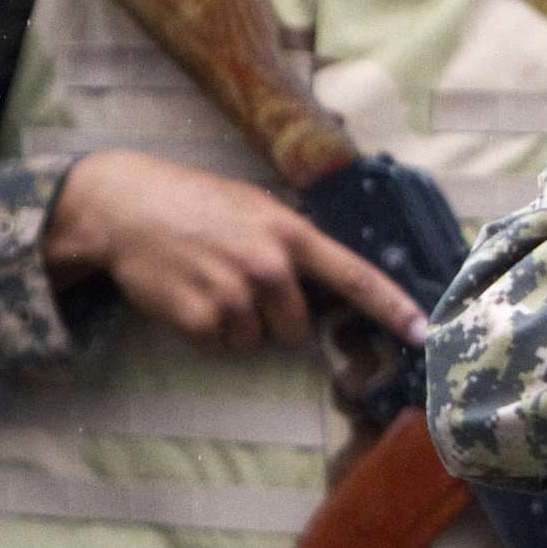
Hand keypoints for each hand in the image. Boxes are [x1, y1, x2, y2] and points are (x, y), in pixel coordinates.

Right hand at [43, 150, 425, 349]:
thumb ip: (293, 241)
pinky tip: (186, 295)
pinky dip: (203, 329)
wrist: (123, 206)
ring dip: (235, 324)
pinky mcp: (200, 318)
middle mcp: (269, 266)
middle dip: (273, 319)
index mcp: (291, 235)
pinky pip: (218, 344)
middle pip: (297, 329)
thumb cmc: (194, 203)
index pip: (356, 277)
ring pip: (255, 341)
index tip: (423, 332)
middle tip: (239, 286)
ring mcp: (235, 294)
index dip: (393, 307)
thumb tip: (328, 277)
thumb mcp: (256, 208)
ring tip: (208, 283)